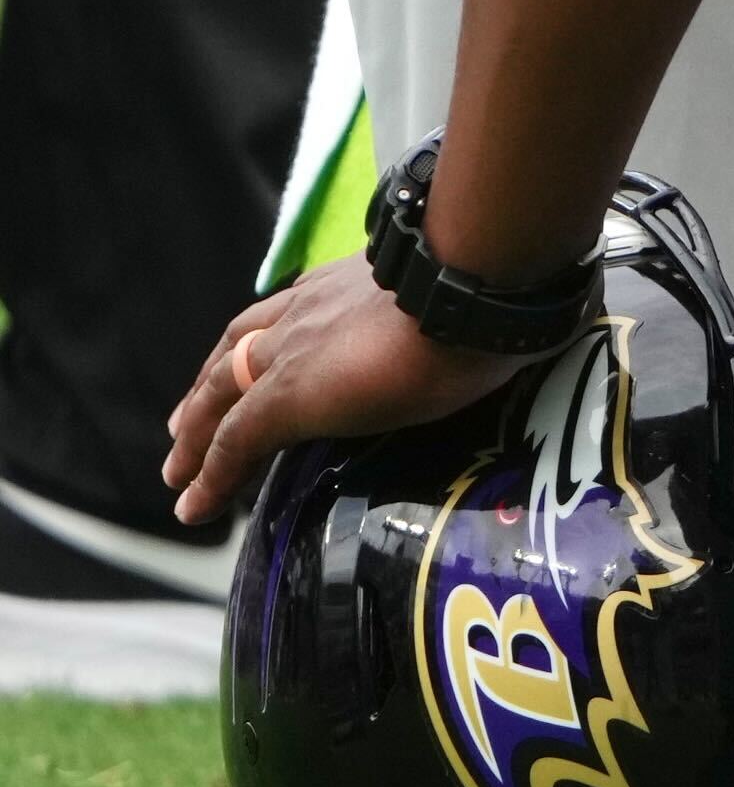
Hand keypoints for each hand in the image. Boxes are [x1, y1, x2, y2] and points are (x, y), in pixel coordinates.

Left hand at [162, 260, 525, 524]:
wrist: (471, 285)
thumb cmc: (490, 282)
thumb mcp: (457, 293)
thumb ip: (452, 308)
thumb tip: (499, 319)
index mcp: (344, 286)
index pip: (286, 316)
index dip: (261, 345)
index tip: (247, 370)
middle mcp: (305, 311)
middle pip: (235, 352)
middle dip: (207, 389)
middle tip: (185, 427)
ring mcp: (290, 349)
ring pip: (220, 394)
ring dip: (196, 432)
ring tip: (180, 471)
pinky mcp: (288, 396)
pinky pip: (235, 441)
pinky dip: (210, 474)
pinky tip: (195, 505)